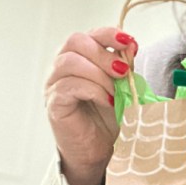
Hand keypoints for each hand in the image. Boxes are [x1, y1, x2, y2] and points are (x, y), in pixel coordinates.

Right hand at [44, 27, 136, 184]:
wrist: (98, 150)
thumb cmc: (108, 117)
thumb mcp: (121, 86)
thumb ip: (123, 67)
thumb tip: (131, 47)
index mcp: (79, 58)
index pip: (87, 34)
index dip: (108, 34)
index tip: (130, 42)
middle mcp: (62, 67)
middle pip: (75, 42)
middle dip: (103, 53)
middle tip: (123, 71)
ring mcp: (54, 84)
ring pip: (69, 62)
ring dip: (99, 73)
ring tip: (116, 90)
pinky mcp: (54, 103)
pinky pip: (68, 86)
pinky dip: (93, 90)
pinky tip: (108, 101)